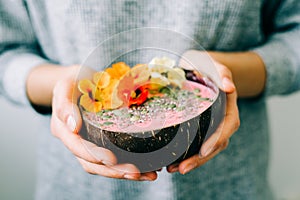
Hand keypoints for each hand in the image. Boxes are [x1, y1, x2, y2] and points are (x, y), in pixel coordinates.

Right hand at [50, 65, 156, 180]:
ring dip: (123, 172)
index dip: (93, 155)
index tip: (112, 159)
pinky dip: (126, 165)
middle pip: (91, 163)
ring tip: (147, 175)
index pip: (77, 147)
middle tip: (136, 172)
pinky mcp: (99, 143)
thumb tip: (73, 127)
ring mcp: (87, 144)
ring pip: (102, 166)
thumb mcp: (66, 85)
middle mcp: (74, 141)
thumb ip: (65, 104)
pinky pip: (111, 159)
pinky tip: (145, 168)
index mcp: (63, 129)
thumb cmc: (74, 81)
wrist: (79, 81)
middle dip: (114, 170)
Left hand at [167, 50, 239, 173]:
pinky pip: (195, 143)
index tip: (203, 152)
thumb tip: (229, 87)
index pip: (227, 127)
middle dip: (200, 159)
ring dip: (191, 161)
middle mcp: (221, 119)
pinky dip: (185, 153)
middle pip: (216, 144)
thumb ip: (223, 73)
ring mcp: (210, 125)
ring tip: (172, 169)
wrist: (199, 67)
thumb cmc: (206, 65)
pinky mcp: (199, 128)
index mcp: (228, 107)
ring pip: (205, 148)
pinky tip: (171, 161)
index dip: (216, 140)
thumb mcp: (214, 64)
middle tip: (181, 169)